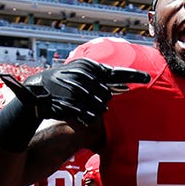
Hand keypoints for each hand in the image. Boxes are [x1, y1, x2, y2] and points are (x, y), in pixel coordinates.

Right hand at [16, 58, 148, 125]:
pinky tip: (80, 114)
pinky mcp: (71, 105)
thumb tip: (124, 87)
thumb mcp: (80, 74)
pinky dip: (87, 118)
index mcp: (88, 67)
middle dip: (101, 100)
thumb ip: (101, 79)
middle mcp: (84, 77)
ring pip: (100, 108)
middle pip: (108, 96)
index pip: (116, 72)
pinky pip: (89, 117)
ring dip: (94, 111)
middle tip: (87, 99)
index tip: (148, 78)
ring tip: (81, 105)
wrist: (36, 92)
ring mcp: (77, 91)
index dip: (134, 76)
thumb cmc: (62, 83)